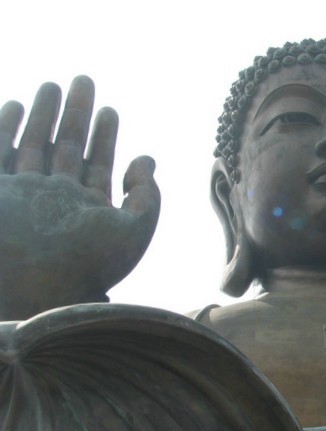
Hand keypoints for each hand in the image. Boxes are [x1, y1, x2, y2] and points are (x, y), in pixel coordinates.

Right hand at [0, 76, 160, 318]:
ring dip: (44, 114)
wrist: (34, 291)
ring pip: (34, 144)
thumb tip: (147, 161)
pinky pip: (0, 151)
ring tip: (54, 85)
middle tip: (85, 80)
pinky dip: (7, 127)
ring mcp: (23, 195)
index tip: (111, 110)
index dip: (106, 136)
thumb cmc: (88, 266)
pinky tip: (17, 103)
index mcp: (87, 210)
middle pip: (67, 147)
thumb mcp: (134, 231)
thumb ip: (147, 197)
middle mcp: (55, 200)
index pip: (98, 164)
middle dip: (76, 115)